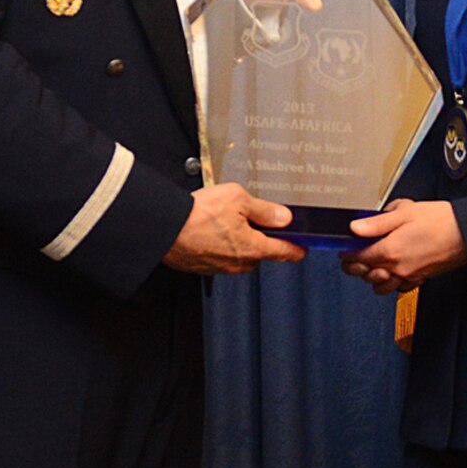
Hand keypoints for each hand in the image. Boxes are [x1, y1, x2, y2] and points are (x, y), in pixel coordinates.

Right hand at [162, 182, 306, 273]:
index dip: (297, 249)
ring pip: (238, 256)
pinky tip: (210, 230)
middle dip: (261, 239)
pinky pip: (218, 257)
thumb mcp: (238, 200)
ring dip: (238, 242)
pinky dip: (218, 246)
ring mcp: (219, 267)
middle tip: (254, 221)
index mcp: (253, 248)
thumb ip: (265, 210)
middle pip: (260, 253)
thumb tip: (284, 217)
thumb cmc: (197, 215)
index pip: (285, 253)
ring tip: (226, 221)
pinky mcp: (201, 267)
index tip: (302, 248)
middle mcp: (238, 263)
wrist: (163, 228)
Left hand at [340, 200, 466, 293]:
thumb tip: (355, 227)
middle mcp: (397, 267)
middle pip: (365, 274)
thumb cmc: (441, 220)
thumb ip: (377, 222)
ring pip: (380, 286)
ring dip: (372, 277)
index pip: (358, 257)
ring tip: (373, 264)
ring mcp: (409, 276)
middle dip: (355, 266)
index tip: (345, 248)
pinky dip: (391, 282)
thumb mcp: (405, 212)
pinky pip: (398, 288)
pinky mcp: (420, 279)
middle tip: (353, 256)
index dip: (347, 252)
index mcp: (390, 250)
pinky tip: (393, 270)